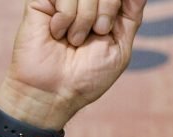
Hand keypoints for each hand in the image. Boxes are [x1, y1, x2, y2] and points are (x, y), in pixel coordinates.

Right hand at [0, 0, 147, 129]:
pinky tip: (56, 33)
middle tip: (98, 32)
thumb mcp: (120, 47)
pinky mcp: (41, 0)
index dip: (118, 4)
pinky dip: (65, 18)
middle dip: (107, 9)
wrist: (54, 92)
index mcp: (106, 10)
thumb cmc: (88, 75)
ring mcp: (63, 0)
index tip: (112, 25)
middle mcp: (85, 1)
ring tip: (74, 40)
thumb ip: (131, 15)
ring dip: (84, 18)